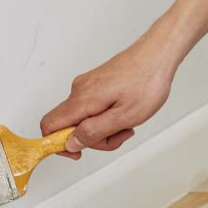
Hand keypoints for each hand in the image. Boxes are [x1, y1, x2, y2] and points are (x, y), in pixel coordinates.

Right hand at [40, 35, 179, 157]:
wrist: (159, 54)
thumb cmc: (147, 81)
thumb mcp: (124, 116)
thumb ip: (94, 132)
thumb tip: (70, 143)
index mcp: (82, 99)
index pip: (49, 125)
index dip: (57, 144)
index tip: (78, 152)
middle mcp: (80, 90)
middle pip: (70, 125)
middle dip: (93, 137)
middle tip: (119, 135)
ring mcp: (88, 85)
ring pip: (85, 118)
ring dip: (104, 128)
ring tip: (128, 122)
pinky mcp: (97, 83)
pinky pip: (94, 108)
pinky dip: (108, 116)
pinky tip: (126, 112)